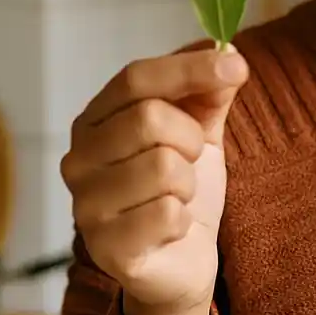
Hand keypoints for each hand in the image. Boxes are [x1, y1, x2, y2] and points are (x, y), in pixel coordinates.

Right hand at [61, 47, 247, 314]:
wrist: (182, 262)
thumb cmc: (182, 190)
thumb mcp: (201, 132)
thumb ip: (208, 92)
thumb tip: (226, 52)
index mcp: (94, 121)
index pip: (136, 77)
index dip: (189, 69)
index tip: (237, 68)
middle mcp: (78, 159)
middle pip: (149, 118)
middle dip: (192, 139)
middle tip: (193, 159)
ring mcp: (86, 206)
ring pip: (164, 167)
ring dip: (190, 184)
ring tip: (179, 197)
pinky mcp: (106, 248)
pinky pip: (167, 214)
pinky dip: (185, 220)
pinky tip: (172, 229)